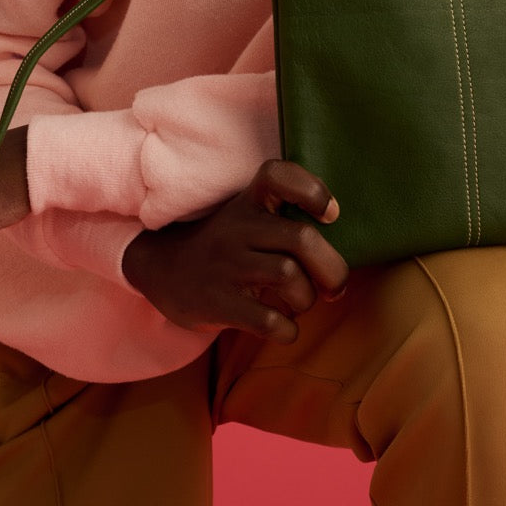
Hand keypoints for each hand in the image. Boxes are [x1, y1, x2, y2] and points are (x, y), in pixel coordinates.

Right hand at [121, 159, 347, 343]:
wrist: (163, 271)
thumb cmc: (226, 245)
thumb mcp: (247, 216)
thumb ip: (285, 217)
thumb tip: (342, 237)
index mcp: (249, 202)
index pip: (277, 175)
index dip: (311, 190)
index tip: (330, 214)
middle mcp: (238, 228)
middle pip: (300, 238)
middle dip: (332, 268)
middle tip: (336, 286)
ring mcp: (226, 265)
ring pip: (288, 275)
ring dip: (308, 298)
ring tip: (302, 303)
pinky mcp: (218, 302)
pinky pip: (268, 320)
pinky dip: (288, 330)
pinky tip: (285, 328)